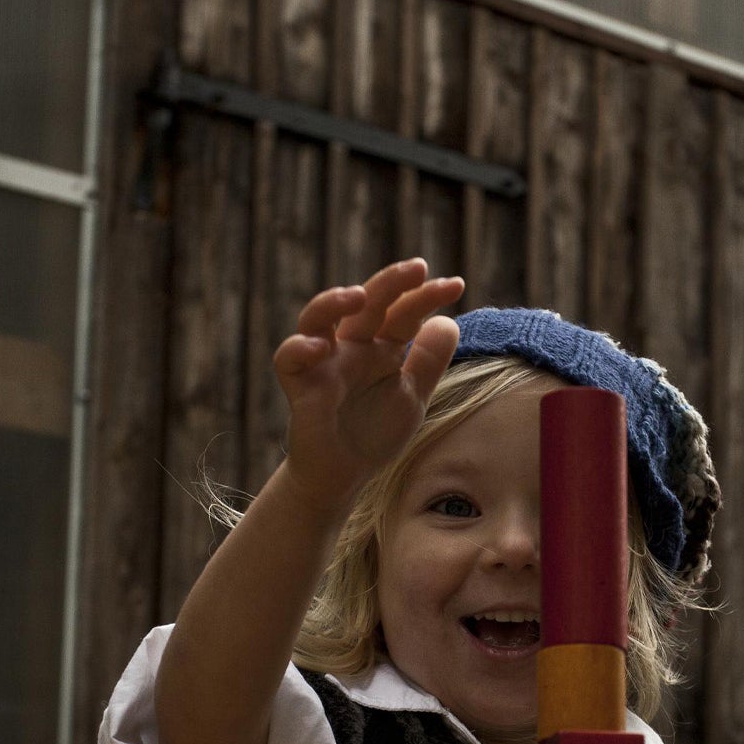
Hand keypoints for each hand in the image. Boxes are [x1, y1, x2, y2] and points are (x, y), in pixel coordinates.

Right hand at [275, 261, 464, 512]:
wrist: (345, 476)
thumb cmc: (374, 433)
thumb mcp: (412, 395)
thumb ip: (428, 361)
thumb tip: (448, 320)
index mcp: (380, 347)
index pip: (402, 312)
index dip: (426, 296)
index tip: (456, 284)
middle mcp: (350, 347)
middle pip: (365, 304)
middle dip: (389, 282)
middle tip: (417, 267)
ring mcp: (323, 363)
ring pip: (317, 317)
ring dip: (333, 301)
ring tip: (358, 296)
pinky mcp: (300, 386)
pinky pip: (288, 359)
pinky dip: (298, 348)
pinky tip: (319, 347)